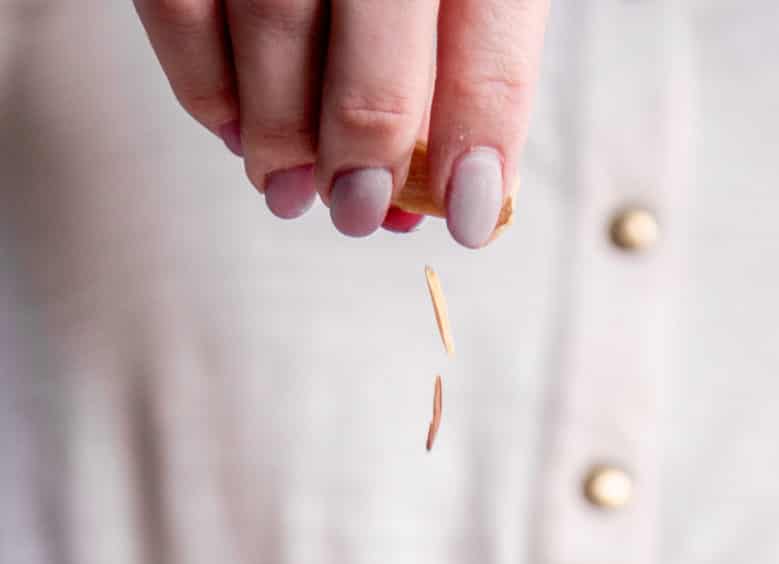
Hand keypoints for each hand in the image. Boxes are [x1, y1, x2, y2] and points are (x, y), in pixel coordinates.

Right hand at [133, 1, 549, 245]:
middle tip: (356, 211)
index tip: (467, 217)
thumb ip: (469, 48)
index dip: (478, 140)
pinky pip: (181, 5)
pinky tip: (235, 129)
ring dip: (280, 135)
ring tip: (290, 190)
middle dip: (367, 151)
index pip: (487, 37)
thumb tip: (449, 188)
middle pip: (377, 39)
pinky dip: (204, 86)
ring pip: (272, 26)